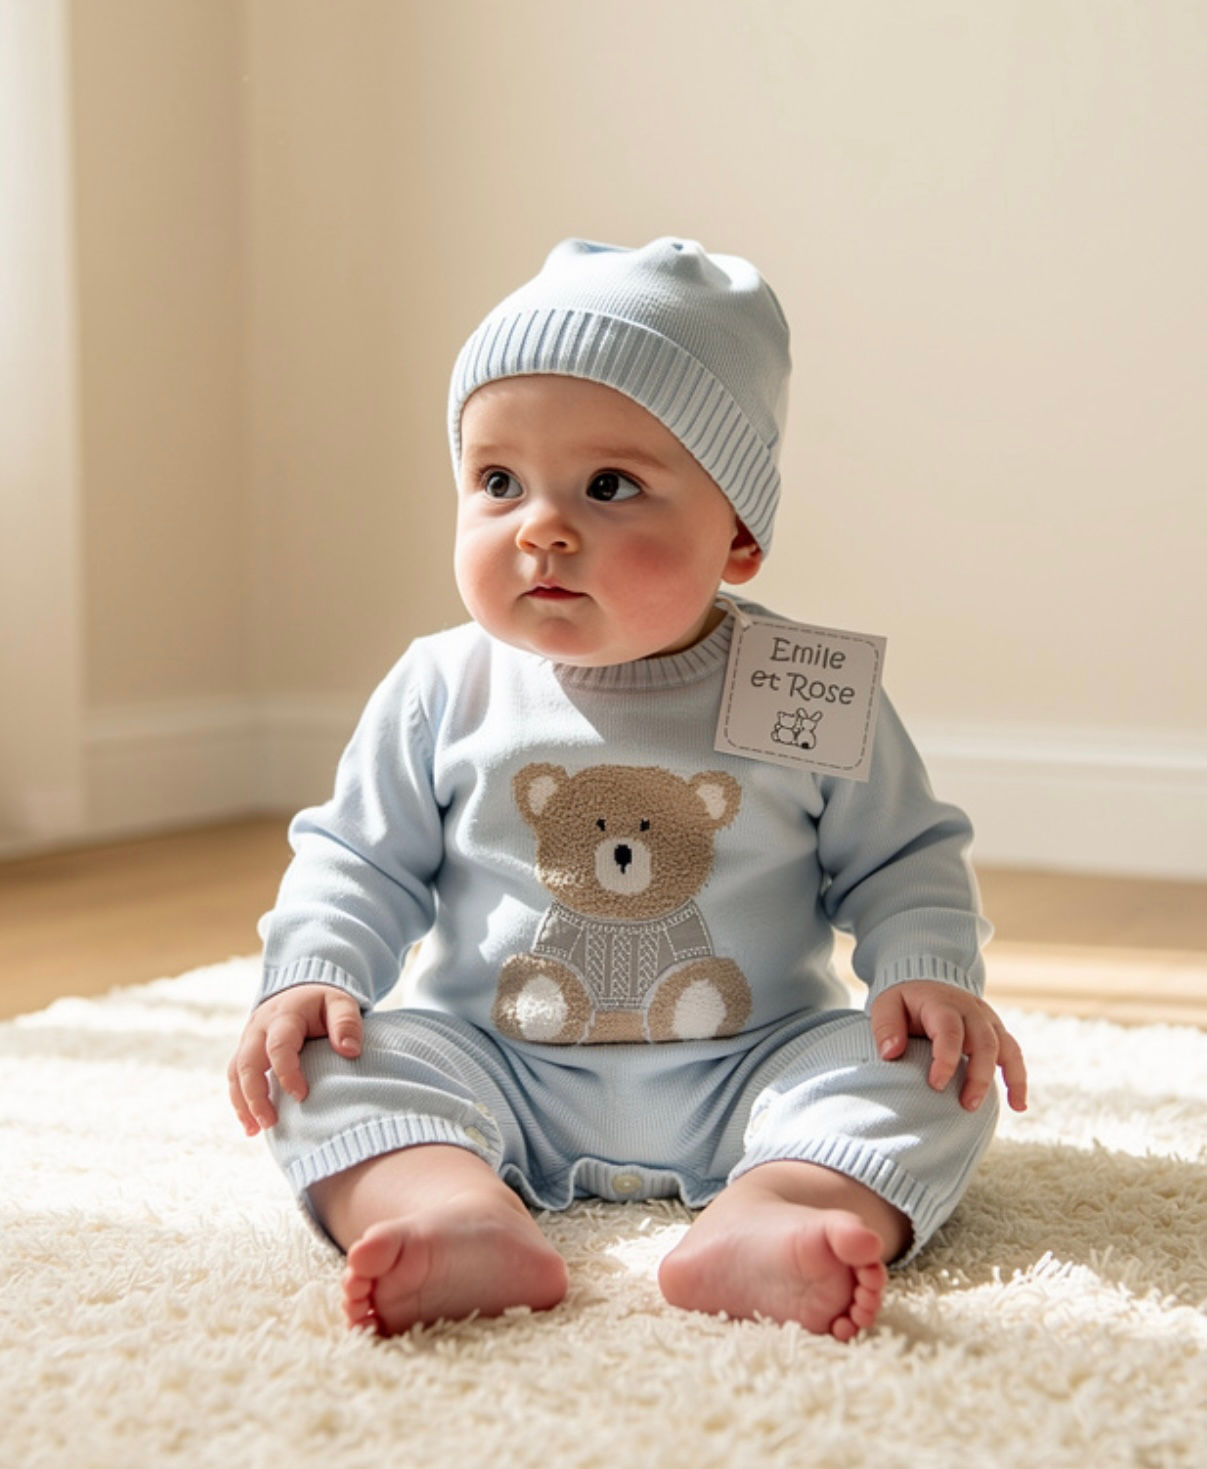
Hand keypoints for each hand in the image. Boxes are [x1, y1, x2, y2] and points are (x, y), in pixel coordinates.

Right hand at [227, 984, 363, 1135]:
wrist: (301, 992)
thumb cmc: (323, 1003)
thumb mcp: (341, 1003)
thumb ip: (346, 1023)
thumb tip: (350, 1051)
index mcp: (284, 1015)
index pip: (278, 1046)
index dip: (287, 1072)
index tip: (302, 1095)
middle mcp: (259, 1028)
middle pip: (247, 1063)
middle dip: (255, 1095)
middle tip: (271, 1122)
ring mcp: (248, 1040)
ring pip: (235, 1073)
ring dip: (243, 1103)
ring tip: (256, 1130)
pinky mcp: (245, 1053)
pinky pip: (235, 1078)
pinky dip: (240, 1103)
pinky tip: (251, 1127)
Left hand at [869, 980, 1027, 1113]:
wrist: (926, 983)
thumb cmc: (905, 1002)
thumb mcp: (886, 1005)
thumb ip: (886, 1026)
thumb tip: (890, 1054)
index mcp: (942, 1003)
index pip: (950, 1030)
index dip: (946, 1059)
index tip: (936, 1085)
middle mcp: (971, 1010)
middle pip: (984, 1042)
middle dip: (978, 1076)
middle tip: (965, 1105)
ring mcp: (987, 1020)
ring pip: (1006, 1048)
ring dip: (1006, 1079)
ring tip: (1003, 1108)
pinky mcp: (996, 1032)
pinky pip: (1014, 1054)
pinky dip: (1018, 1079)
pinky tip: (1018, 1105)